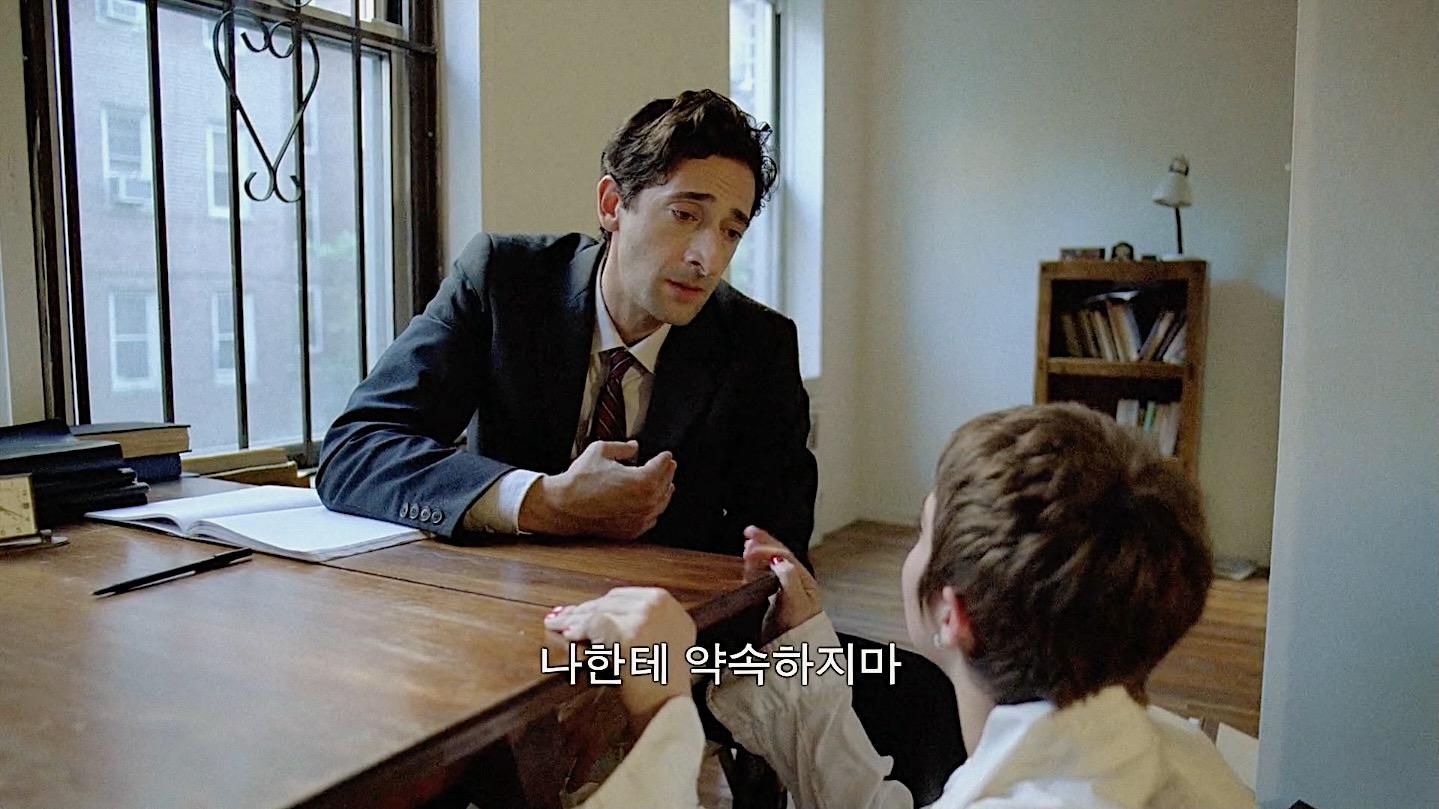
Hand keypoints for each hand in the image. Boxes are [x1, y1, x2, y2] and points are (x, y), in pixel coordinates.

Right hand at [518, 441, 675, 539]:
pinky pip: (650, 520)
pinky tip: (651, 505)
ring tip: (665, 484)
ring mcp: (638, 519)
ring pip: (661, 504)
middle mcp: (645, 502)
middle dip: (668, 473)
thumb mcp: (599, 451)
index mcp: (642, 481)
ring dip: (664, 492)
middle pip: (666, 484)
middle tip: (669, 466)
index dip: (665, 458)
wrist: (563, 506)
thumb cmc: (579, 480)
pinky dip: (653, 510)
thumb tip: (633, 447)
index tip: (666, 455)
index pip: (662, 466)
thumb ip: (621, 447)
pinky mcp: (630, 531)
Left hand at [544, 587, 695, 733]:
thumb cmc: (661, 685)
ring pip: (600, 611)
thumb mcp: (662, 643)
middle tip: (564, 617)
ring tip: (557, 625)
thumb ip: (640, 626)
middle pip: (612, 601)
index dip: (602, 605)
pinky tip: (566, 635)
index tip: (584, 610)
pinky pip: (593, 626)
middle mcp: (659, 604)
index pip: (627, 597)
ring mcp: (645, 616)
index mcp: (669, 605)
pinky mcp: (628, 632)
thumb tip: (601, 617)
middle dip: (585, 610)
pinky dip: (577, 631)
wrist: (667, 708)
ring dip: (575, 620)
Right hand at [743, 527, 821, 644]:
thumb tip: (777, 560)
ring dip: (757, 553)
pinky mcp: (771, 599)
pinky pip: (761, 577)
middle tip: (749, 532)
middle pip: (777, 556)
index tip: (751, 546)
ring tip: (747, 544)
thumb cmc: (801, 629)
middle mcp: (793, 582)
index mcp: (803, 580)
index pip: (784, 556)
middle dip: (763, 542)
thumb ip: (788, 579)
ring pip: (768, 565)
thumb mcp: (797, 602)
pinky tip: (746, 563)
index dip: (768, 548)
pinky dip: (752, 567)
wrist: (797, 651)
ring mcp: (781, 590)